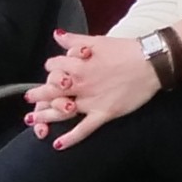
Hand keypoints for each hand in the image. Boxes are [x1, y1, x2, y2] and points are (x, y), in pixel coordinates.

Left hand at [26, 29, 170, 145]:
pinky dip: (71, 138)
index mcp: (77, 65)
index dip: (51, 68)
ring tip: (33, 121)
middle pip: (51, 91)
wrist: (151, 63)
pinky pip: (84, 129)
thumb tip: (57, 35)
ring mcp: (91, 101)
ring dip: (45, 117)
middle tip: (30, 98)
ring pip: (62, 111)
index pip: (53, 67)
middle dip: (38, 95)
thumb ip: (75, 40)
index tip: (53, 71)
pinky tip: (58, 145)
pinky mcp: (104, 113)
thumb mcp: (97, 41)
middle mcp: (80, 84)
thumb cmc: (125, 50)